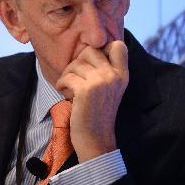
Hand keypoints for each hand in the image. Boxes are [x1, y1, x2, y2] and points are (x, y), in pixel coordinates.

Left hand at [55, 40, 128, 161]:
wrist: (96, 140)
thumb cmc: (97, 113)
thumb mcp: (110, 89)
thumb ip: (106, 69)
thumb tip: (89, 48)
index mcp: (123, 75)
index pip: (118, 45)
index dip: (102, 48)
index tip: (92, 63)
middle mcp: (114, 76)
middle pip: (90, 50)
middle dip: (77, 62)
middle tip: (75, 78)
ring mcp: (101, 81)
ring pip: (75, 63)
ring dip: (67, 75)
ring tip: (70, 88)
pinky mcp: (86, 90)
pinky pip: (66, 76)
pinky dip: (61, 84)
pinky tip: (65, 94)